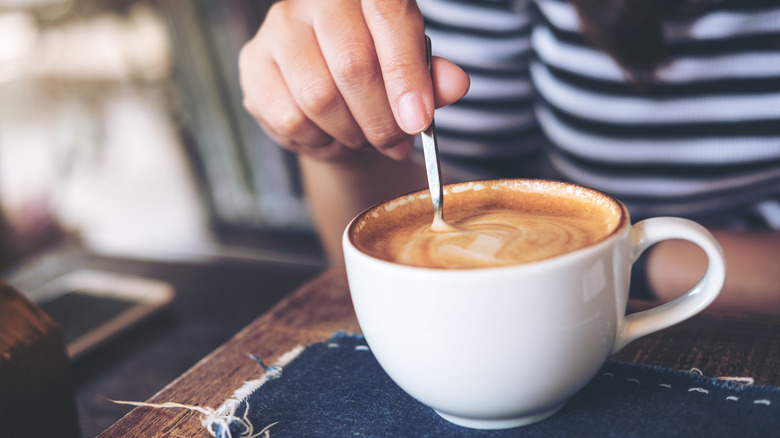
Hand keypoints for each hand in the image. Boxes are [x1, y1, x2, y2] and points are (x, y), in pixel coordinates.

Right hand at [239, 0, 469, 160]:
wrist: (327, 90)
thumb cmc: (376, 74)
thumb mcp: (412, 70)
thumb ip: (433, 76)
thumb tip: (456, 84)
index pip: (390, 17)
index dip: (406, 74)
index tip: (419, 121)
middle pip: (352, 65)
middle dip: (381, 120)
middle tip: (396, 144)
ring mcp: (279, 27)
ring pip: (318, 97)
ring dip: (350, 134)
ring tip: (363, 140)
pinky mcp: (253, 62)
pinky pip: (289, 117)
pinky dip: (318, 141)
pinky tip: (330, 137)